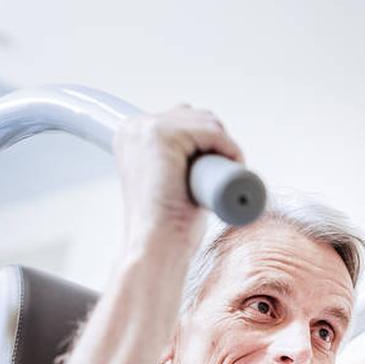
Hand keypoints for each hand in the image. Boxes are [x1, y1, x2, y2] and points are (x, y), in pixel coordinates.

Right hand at [113, 105, 243, 264]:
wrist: (156, 247)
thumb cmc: (167, 225)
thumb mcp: (169, 182)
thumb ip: (177, 163)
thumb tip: (201, 156)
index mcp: (133, 135)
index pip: (184, 118)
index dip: (208, 142)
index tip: (216, 170)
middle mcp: (134, 127)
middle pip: (198, 116)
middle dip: (218, 142)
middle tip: (222, 178)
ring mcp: (146, 129)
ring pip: (208, 123)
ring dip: (226, 147)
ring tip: (224, 179)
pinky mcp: (162, 136)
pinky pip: (212, 132)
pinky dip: (229, 148)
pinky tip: (231, 168)